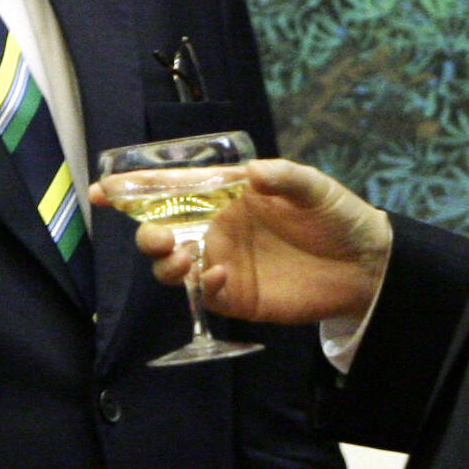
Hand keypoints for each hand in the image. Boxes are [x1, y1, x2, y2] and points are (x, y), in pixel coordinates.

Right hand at [92, 155, 391, 325]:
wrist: (366, 266)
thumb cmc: (338, 216)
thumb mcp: (315, 188)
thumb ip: (285, 178)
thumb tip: (254, 172)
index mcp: (226, 195)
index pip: (171, 188)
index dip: (133, 188)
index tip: (102, 190)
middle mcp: (216, 228)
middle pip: (161, 231)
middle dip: (147, 234)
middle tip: (160, 238)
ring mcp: (224, 263)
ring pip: (174, 268)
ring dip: (167, 265)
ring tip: (183, 259)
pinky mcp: (237, 296)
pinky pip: (205, 294)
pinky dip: (204, 286)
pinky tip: (219, 276)